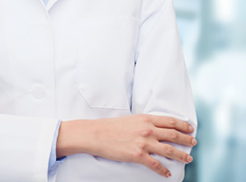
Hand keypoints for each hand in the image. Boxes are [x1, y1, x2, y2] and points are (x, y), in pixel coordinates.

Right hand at [57, 114, 195, 177]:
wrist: (98, 134)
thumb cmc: (112, 126)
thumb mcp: (131, 119)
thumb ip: (145, 123)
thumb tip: (156, 128)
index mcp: (146, 119)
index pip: (170, 121)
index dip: (183, 125)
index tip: (190, 128)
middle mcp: (148, 130)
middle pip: (173, 134)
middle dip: (186, 139)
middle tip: (194, 142)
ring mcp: (144, 143)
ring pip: (169, 150)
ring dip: (181, 155)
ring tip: (188, 158)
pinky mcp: (138, 155)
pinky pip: (156, 165)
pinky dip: (164, 171)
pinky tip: (168, 174)